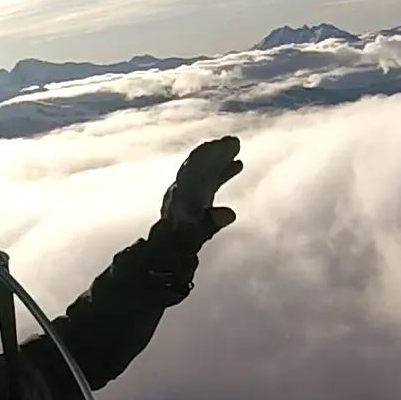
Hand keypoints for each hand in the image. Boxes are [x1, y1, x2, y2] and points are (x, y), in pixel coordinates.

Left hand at [144, 135, 242, 300]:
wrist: (163, 256)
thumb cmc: (177, 246)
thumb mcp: (192, 237)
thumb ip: (208, 226)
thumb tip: (229, 214)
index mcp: (180, 197)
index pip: (194, 171)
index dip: (210, 157)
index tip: (225, 145)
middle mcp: (182, 192)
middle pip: (199, 167)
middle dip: (215, 153)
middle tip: (234, 142)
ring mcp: (188, 195)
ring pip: (204, 172)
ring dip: (219, 160)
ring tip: (236, 149)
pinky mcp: (194, 201)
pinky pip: (208, 180)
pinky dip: (222, 171)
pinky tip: (237, 165)